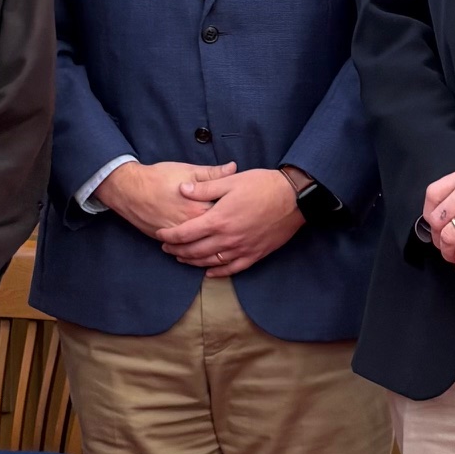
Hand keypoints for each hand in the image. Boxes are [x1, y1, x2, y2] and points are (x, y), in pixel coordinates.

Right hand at [98, 159, 237, 237]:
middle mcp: (191, 225)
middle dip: (228, 233)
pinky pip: (185, 250)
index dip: (236, 213)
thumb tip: (233, 168)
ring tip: (224, 242)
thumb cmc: (159, 177)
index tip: (245, 210)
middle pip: (216, 235)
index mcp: (200, 207)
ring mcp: (178, 235)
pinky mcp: (166, 240)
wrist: (129, 190)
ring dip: (213, 247)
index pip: (226, 214)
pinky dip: (196, 252)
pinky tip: (205, 251)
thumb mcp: (188, 170)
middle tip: (238, 228)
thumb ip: (212, 173)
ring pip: (201, 247)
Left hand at [157, 168, 303, 276]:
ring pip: (210, 262)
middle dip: (176, 250)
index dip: (170, 236)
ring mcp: (242, 249)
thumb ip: (204, 187)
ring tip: (182, 258)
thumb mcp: (231, 181)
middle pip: (194, 251)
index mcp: (219, 219)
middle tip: (166, 248)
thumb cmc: (263, 185)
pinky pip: (232, 269)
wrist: (294, 198)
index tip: (160, 235)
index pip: (185, 233)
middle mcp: (228, 238)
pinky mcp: (255, 254)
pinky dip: (218, 272)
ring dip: (193, 262)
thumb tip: (182, 189)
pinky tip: (209, 271)